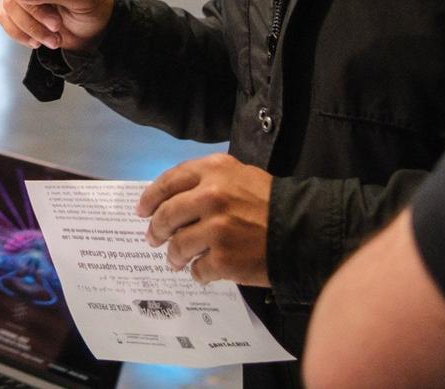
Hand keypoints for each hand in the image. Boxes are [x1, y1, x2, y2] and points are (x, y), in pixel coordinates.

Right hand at [0, 0, 113, 51]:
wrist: (97, 32)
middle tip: (56, 25)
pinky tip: (40, 41)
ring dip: (30, 26)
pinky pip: (5, 20)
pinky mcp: (16, 9)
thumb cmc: (95, 2)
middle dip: (33, 10)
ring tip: (55, 37)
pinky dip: (22, 34)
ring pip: (8, 5)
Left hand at [135, 153, 271, 286]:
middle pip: (167, 215)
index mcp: (213, 171)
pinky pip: (198, 270)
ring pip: (178, 245)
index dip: (150, 198)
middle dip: (156, 230)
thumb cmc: (271, 203)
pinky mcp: (223, 259)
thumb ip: (207, 181)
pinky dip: (198, 273)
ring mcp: (215, 230)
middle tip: (152, 239)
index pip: (168, 181)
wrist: (303, 231)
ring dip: (174, 255)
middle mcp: (210, 197)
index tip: (141, 210)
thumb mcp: (240, 176)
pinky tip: (203, 271)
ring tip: (176, 260)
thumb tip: (172, 199)